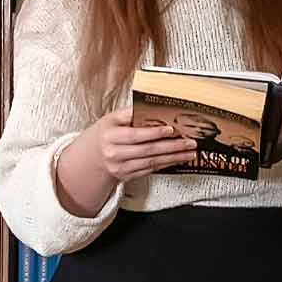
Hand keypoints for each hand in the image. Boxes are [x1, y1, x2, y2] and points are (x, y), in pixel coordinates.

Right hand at [79, 109, 200, 183]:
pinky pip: (150, 170)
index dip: (154, 133)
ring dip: (173, 158)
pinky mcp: (128, 176)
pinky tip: (177, 159)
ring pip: (152, 162)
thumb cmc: (106, 134)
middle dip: (172, 147)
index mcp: (110, 136)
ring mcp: (121, 167)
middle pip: (147, 150)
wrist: (92, 157)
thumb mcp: (112, 119)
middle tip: (189, 143)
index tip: (171, 130)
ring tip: (189, 153)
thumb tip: (149, 105)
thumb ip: (130, 113)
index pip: (135, 135)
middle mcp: (115, 153)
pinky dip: (166, 164)